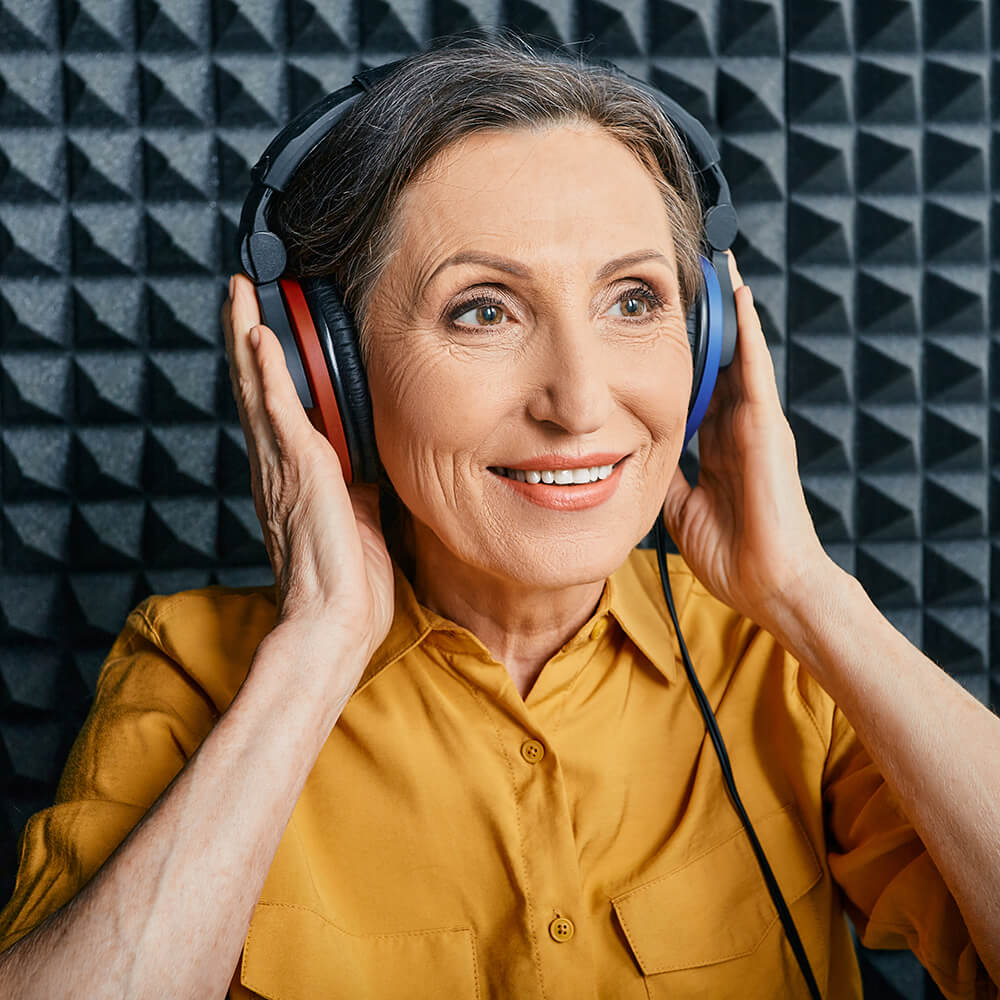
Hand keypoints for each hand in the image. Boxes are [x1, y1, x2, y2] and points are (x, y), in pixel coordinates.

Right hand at [220, 274, 394, 675]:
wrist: (337, 621)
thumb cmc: (347, 582)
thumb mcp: (363, 518)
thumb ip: (362, 484)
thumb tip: (374, 463)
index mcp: (292, 478)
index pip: (274, 408)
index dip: (265, 367)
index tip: (263, 328)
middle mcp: (276, 466)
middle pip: (253, 386)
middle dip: (245, 334)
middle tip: (240, 289)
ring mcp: (282, 466)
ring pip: (255, 386)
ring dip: (246, 334)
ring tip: (239, 290)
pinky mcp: (298, 469)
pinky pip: (276, 409)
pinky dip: (264, 370)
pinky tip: (256, 332)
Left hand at [661, 252, 832, 633]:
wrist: (770, 584)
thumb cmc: (733, 553)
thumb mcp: (681, 506)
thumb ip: (666, 473)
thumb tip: (635, 453)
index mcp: (719, 446)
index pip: (697, 389)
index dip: (681, 358)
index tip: (661, 327)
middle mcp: (738, 427)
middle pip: (718, 362)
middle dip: (704, 322)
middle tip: (686, 276)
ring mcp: (756, 423)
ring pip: (738, 355)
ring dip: (726, 311)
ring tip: (715, 264)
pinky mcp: (767, 425)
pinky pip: (755, 368)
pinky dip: (747, 331)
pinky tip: (738, 294)